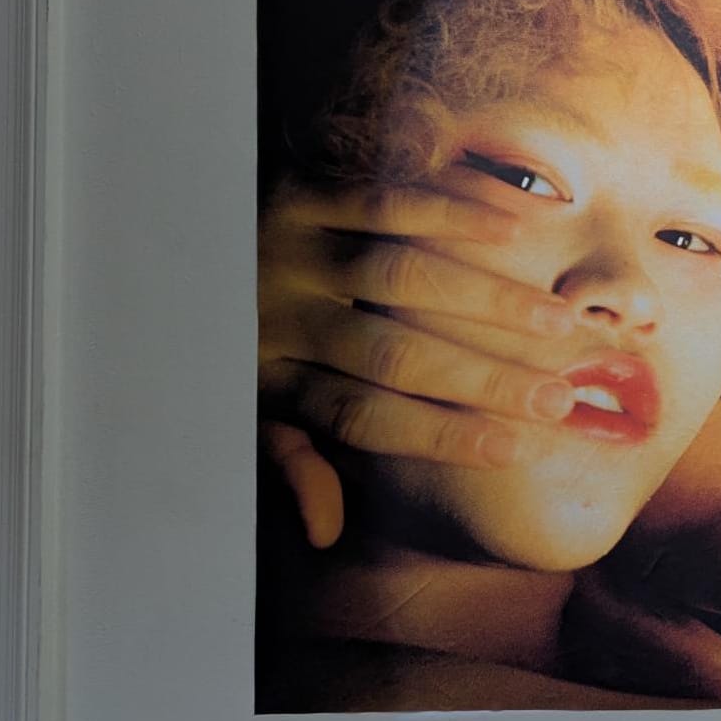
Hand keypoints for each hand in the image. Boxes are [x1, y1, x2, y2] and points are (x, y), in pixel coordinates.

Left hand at [258, 173, 580, 545]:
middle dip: (484, 379)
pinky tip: (519, 226)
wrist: (162, 224)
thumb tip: (325, 532)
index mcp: (267, 377)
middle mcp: (277, 313)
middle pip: (394, 355)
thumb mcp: (244, 403)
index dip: (439, 437)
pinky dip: (456, 210)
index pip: (363, 418)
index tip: (513, 450)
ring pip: (402, 277)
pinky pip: (387, 199)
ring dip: (488, 299)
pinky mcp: (298, 187)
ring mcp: (287, 246)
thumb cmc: (228, 332)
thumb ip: (291, 456)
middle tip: (558, 398)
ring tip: (557, 324)